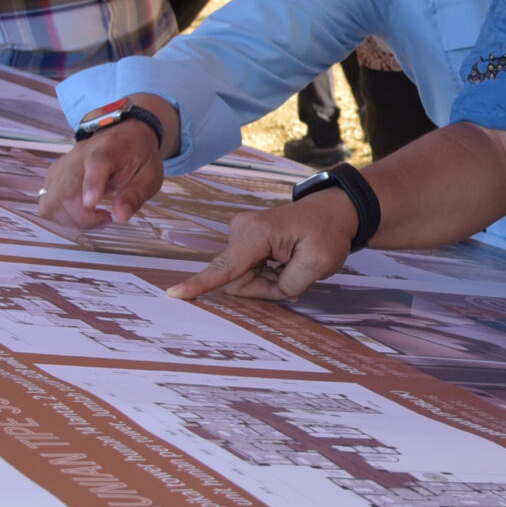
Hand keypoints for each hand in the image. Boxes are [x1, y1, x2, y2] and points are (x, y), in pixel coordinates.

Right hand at [39, 116, 165, 233]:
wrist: (124, 135)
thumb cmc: (138, 156)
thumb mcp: (150, 175)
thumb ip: (136, 195)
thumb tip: (121, 216)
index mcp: (108, 149)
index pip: (95, 163)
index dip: (91, 184)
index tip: (91, 205)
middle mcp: (79, 155)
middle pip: (66, 188)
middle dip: (81, 216)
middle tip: (105, 220)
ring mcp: (63, 165)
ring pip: (50, 199)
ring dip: (69, 219)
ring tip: (93, 219)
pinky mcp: (54, 175)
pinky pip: (46, 201)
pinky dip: (60, 216)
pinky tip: (79, 215)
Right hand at [168, 192, 357, 301]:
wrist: (331, 213)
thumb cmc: (327, 232)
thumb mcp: (319, 262)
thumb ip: (291, 283)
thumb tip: (272, 290)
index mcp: (257, 233)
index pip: (226, 266)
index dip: (201, 284)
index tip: (175, 293)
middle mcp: (242, 230)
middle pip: (237, 281)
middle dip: (264, 288)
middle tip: (294, 276)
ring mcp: (240, 235)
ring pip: (241, 280)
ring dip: (267, 282)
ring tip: (291, 266)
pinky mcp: (244, 242)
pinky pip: (245, 273)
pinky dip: (265, 276)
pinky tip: (282, 263)